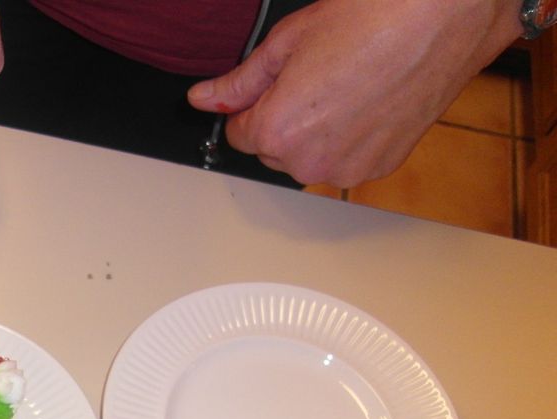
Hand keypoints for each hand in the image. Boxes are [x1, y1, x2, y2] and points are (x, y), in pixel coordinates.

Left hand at [187, 0, 522, 186]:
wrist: (445, 16)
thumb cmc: (374, 17)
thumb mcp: (288, 40)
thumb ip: (241, 80)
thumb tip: (205, 98)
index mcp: (277, 132)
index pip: (238, 134)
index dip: (254, 105)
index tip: (277, 82)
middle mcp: (309, 162)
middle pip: (273, 150)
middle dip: (284, 120)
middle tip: (318, 75)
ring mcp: (348, 169)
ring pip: (310, 159)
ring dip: (317, 133)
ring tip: (347, 85)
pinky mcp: (381, 167)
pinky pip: (346, 160)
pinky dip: (350, 138)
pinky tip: (369, 99)